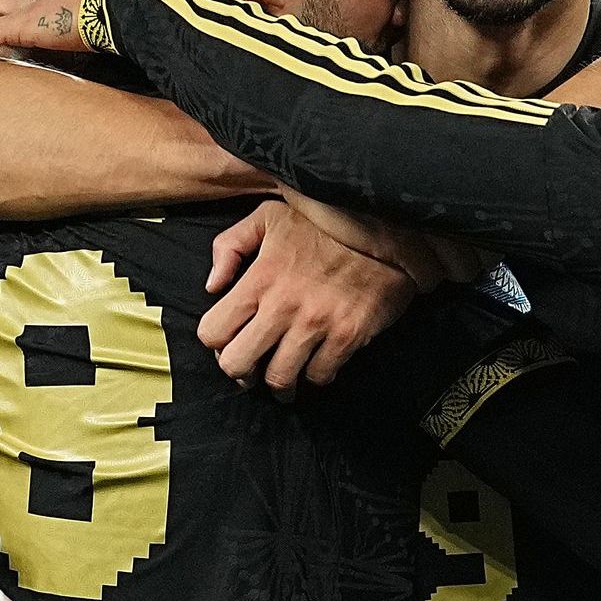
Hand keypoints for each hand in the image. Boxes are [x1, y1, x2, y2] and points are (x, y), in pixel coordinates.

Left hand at [199, 195, 415, 387]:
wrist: (387, 229)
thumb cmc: (325, 222)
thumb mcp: (268, 216)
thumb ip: (230, 246)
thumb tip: (212, 285)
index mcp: (258, 278)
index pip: (213, 332)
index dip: (216, 342)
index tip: (229, 341)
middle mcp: (282, 306)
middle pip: (238, 364)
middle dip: (240, 372)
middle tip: (251, 369)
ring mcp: (316, 324)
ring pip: (279, 378)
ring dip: (278, 384)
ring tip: (282, 381)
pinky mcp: (347, 336)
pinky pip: (321, 375)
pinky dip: (315, 376)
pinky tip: (316, 365)